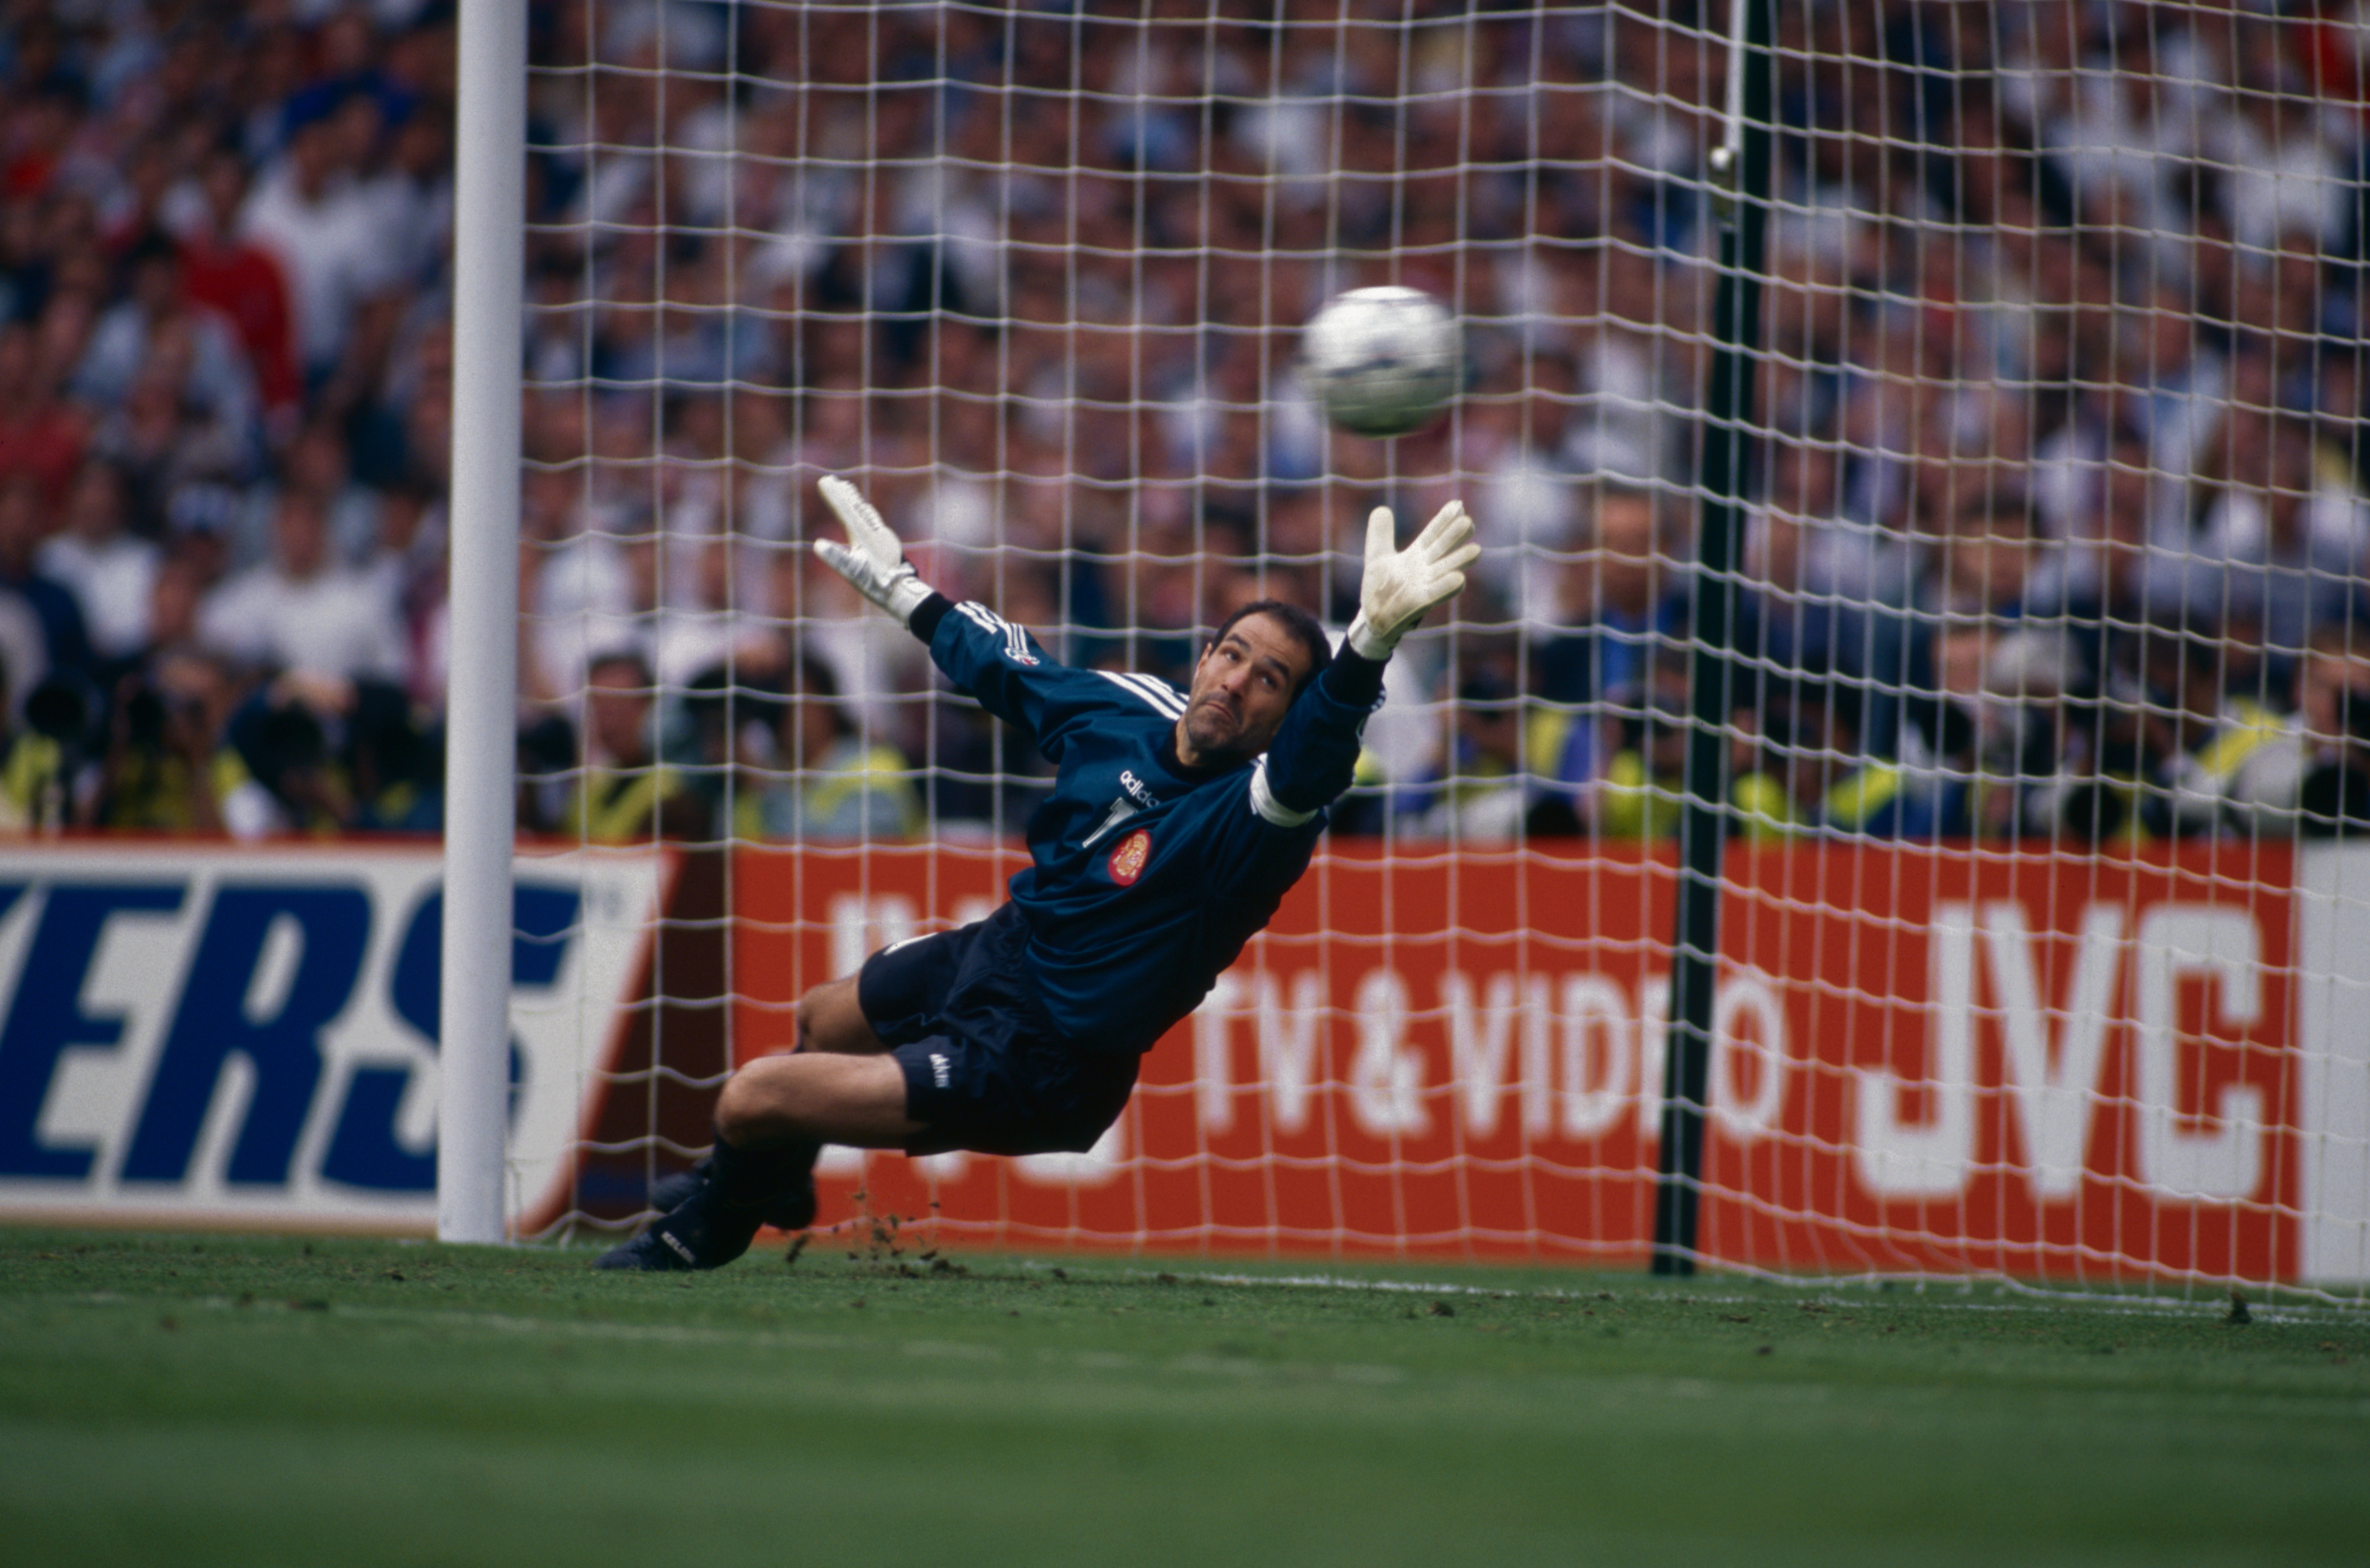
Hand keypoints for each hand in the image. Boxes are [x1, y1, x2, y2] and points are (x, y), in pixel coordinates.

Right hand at [812, 475, 932, 625]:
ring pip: (866, 512)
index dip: (834, 496)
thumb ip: (837, 558)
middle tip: (832, 480)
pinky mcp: (887, 543)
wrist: (903, 592)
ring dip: (855, 501)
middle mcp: (874, 532)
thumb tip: (818, 544)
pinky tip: (866, 512)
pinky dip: (865, 512)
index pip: (845, 511)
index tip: (825, 480)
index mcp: (864, 536)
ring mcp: (882, 536)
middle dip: (843, 494)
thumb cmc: (877, 585)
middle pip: (856, 508)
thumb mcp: (853, 573)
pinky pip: (873, 521)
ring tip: (847, 489)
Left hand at [1345, 500, 1478, 658]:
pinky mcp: (1419, 603)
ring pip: (1446, 571)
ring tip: (1477, 550)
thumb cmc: (1380, 588)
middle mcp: (1425, 569)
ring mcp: (1424, 586)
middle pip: (1443, 549)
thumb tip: (1382, 509)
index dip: (1444, 520)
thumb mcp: (1377, 556)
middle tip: (1468, 522)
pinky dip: (1446, 587)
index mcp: (1416, 556)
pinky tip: (1459, 579)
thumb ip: (1380, 534)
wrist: (1372, 617)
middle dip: (1455, 537)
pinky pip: (1435, 594)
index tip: (1458, 505)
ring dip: (1460, 561)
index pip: (1433, 534)